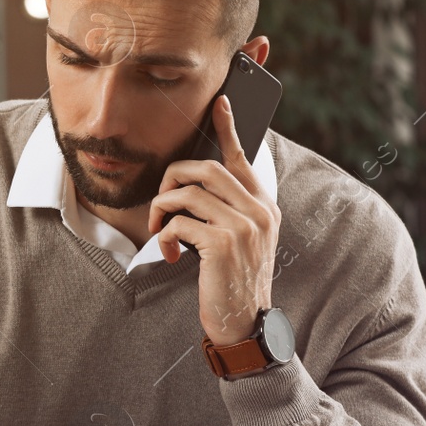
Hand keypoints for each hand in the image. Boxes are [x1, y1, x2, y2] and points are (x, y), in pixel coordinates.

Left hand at [147, 94, 280, 344]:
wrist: (245, 323)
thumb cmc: (235, 281)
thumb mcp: (240, 241)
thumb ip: (228, 211)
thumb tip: (192, 187)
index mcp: (264, 206)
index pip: (243, 159)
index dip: (229, 128)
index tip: (219, 103)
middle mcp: (259, 211)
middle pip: (206, 169)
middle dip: (172, 179)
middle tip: (161, 202)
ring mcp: (243, 226)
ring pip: (187, 193)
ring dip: (163, 210)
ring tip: (161, 232)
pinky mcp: (223, 244)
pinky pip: (179, 223)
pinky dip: (165, 237)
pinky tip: (172, 255)